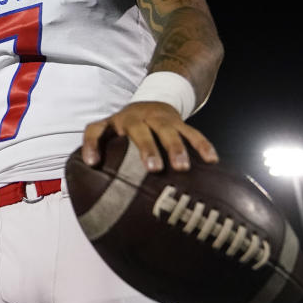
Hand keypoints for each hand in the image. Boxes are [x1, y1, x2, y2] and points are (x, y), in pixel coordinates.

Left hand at [82, 101, 217, 171]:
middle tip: (153, 168)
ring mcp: (158, 118)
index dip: (91, 145)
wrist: (152, 101)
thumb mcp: (111, 137)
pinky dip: (202, 145)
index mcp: (112, 124)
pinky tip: (211, 160)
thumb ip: (104, 160)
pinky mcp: (178, 122)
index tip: (92, 163)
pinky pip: (192, 132)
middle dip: (147, 148)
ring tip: (182, 168)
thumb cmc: (125, 132)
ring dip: (175, 148)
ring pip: (167, 130)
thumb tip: (93, 201)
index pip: (95, 130)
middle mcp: (134, 118)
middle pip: (139, 130)